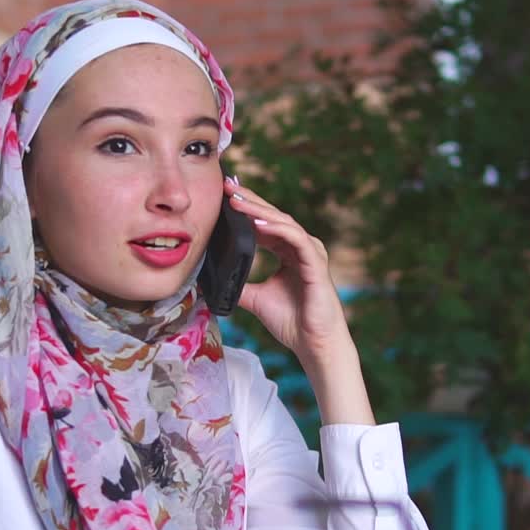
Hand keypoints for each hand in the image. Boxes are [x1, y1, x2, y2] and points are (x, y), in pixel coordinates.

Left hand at [225, 177, 349, 366]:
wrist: (315, 345)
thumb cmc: (293, 323)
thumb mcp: (257, 299)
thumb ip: (240, 285)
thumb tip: (213, 281)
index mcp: (289, 252)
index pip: (266, 223)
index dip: (246, 209)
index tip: (222, 196)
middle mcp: (302, 248)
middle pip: (273, 216)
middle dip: (249, 200)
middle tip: (226, 185)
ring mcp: (311, 253)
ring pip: (283, 222)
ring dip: (259, 210)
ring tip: (235, 200)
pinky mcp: (316, 264)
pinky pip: (295, 239)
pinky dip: (276, 229)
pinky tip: (257, 224)